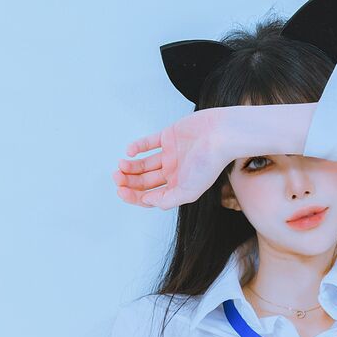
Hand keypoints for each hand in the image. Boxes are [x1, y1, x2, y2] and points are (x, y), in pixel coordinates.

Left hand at [112, 107, 234, 210]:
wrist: (220, 135)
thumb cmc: (209, 164)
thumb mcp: (189, 191)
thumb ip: (167, 200)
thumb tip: (147, 201)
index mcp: (178, 188)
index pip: (150, 197)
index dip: (134, 196)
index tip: (121, 191)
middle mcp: (173, 173)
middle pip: (145, 182)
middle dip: (129, 181)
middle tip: (116, 177)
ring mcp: (170, 155)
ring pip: (144, 164)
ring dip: (131, 166)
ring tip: (121, 165)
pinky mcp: (169, 137)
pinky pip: (149, 143)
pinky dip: (138, 147)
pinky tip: (130, 151)